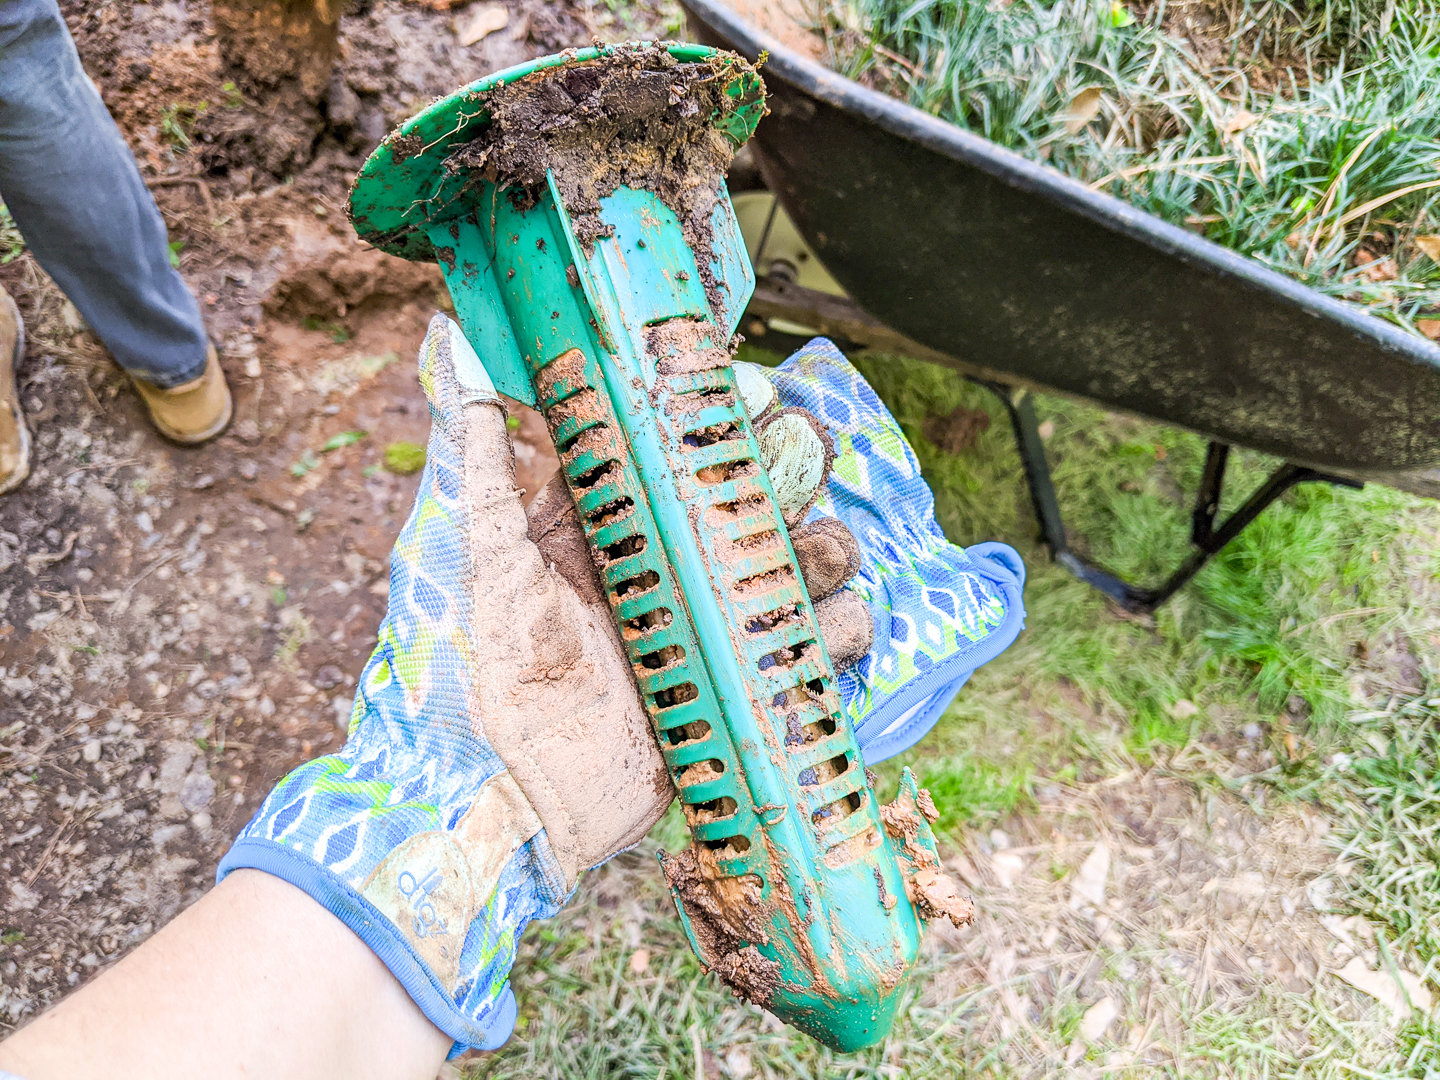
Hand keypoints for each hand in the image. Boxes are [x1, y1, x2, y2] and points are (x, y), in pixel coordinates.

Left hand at [217, 316, 881, 1053]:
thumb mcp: (471, 554)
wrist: (489, 798)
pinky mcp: (733, 696)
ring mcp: (704, 633)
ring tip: (817, 553)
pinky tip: (830, 629)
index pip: (682, 452)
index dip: (724, 417)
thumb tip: (465, 355)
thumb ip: (483, 462)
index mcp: (605, 526)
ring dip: (826, 549)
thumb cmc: (464, 667)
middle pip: (756, 501)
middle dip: (792, 474)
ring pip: (799, 569)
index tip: (750, 392)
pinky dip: (838, 636)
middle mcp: (664, 571)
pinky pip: (811, 655)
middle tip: (799, 464)